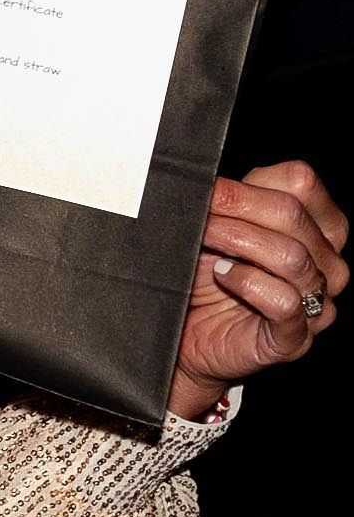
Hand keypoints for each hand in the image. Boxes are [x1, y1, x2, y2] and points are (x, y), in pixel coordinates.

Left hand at [168, 161, 347, 419]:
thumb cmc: (206, 277)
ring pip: (292, 256)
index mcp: (319, 227)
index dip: (250, 184)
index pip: (302, 183)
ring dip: (239, 241)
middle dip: (237, 208)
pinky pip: (286, 302)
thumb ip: (228, 199)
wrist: (188, 335)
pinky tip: (225, 276)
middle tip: (199, 213)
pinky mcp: (294, 338)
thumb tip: (206, 179)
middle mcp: (328, 264)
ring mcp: (317, 303)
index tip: (210, 190)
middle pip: (293, 215)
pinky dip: (250, 283)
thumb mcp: (219, 226)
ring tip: (206, 242)